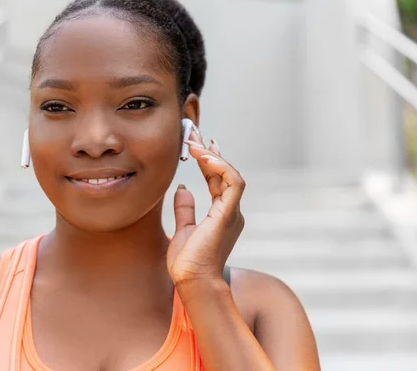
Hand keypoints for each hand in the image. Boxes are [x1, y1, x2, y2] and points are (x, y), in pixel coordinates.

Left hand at [167, 133, 245, 285]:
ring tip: (195, 143)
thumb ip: (185, 209)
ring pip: (231, 175)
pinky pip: (233, 183)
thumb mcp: (183, 229)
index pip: (217, 181)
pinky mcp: (229, 214)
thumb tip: (183, 189)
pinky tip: (205, 157)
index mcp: (222, 215)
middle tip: (194, 134)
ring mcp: (232, 212)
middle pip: (225, 174)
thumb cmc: (187, 262)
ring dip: (213, 157)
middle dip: (210, 152)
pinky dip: (221, 168)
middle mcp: (231, 212)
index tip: (197, 145)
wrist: (192, 281)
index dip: (208, 161)